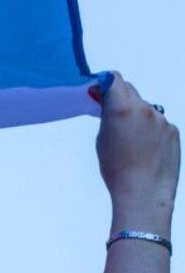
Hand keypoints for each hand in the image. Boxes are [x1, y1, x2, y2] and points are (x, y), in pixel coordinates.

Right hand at [95, 72, 180, 212]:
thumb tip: (107, 104)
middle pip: (131, 92)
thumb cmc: (119, 171)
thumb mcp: (102, 140)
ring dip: (137, 118)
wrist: (144, 193)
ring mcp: (162, 119)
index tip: (100, 91)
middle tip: (113, 117)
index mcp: (122, 108)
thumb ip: (106, 117)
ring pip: (146, 109)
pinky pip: (159, 124)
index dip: (106, 83)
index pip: (114, 79)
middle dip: (121, 100)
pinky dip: (151, 131)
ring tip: (131, 144)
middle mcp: (145, 109)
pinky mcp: (173, 131)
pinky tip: (145, 150)